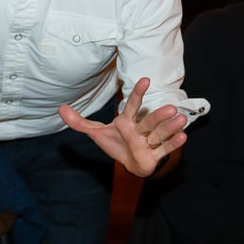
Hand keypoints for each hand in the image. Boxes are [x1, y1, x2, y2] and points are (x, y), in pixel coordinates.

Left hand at [58, 77, 186, 177]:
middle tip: (171, 107)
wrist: (129, 163)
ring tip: (181, 119)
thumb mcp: (96, 133)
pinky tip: (183, 136)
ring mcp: (148, 142)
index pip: (132, 106)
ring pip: (160, 133)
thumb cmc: (115, 143)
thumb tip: (60, 108)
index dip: (138, 94)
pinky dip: (173, 144)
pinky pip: (164, 149)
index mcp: (126, 121)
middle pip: (149, 121)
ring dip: (170, 127)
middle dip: (159, 116)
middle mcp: (140, 129)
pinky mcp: (154, 156)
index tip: (146, 80)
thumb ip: (79, 122)